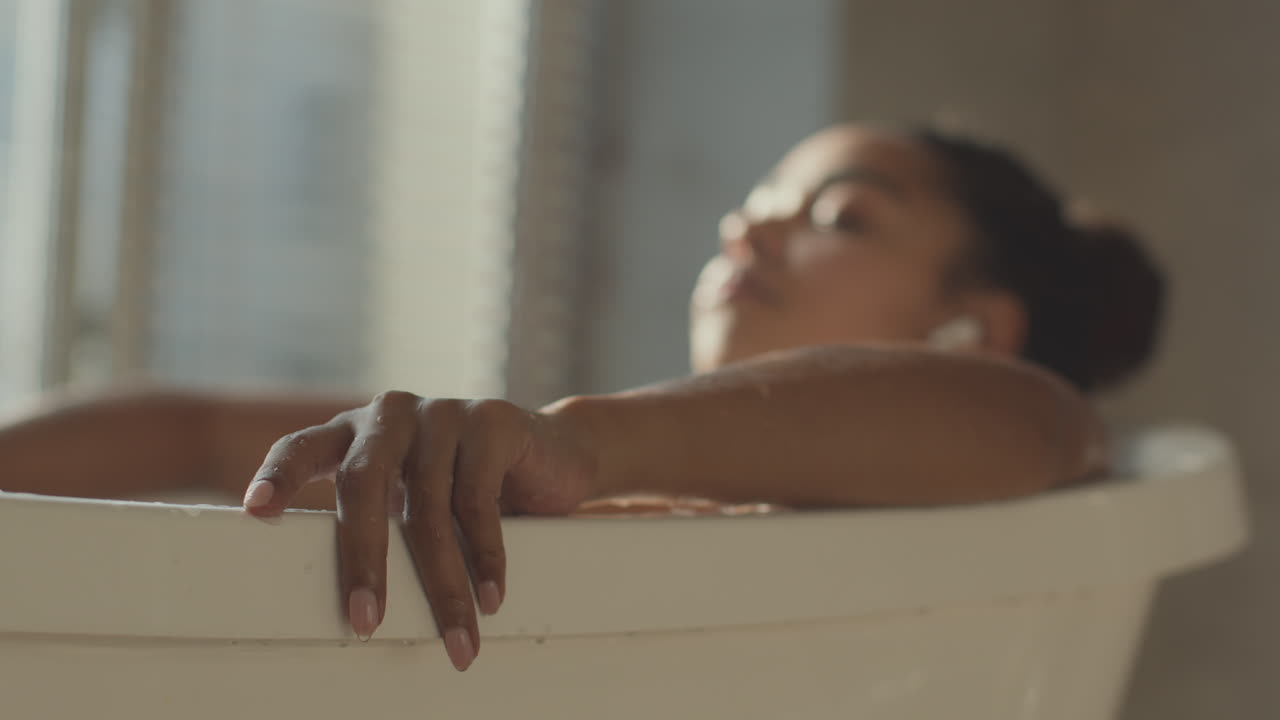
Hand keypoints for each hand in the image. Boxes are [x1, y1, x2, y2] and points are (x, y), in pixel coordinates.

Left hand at [240, 391, 596, 669]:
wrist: (554, 453)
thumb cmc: (468, 487)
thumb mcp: (414, 498)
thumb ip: (380, 520)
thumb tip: (351, 602)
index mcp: (356, 432)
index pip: (302, 447)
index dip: (278, 476)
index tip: (256, 510)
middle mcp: (391, 414)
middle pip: (362, 484)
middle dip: (363, 560)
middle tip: (365, 621)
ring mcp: (441, 412)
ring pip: (429, 507)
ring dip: (443, 583)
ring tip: (457, 634)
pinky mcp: (491, 421)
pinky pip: (479, 501)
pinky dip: (485, 557)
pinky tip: (490, 595)